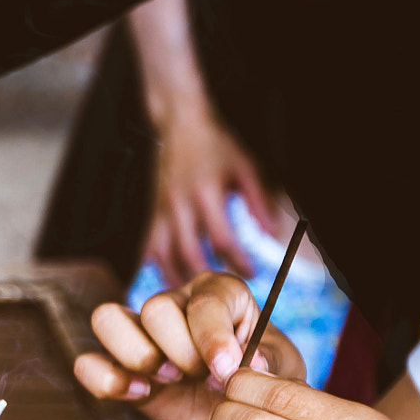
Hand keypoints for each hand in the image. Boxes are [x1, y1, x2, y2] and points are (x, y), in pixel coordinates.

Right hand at [73, 271, 302, 419]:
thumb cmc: (263, 386)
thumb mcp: (282, 374)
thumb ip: (270, 363)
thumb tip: (250, 362)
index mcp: (220, 294)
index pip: (204, 301)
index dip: (211, 337)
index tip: (225, 371)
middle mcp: (176, 304)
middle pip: (154, 308)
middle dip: (179, 352)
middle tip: (201, 378)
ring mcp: (141, 334)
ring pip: (108, 319)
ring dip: (137, 357)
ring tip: (167, 381)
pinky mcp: (119, 367)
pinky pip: (87, 363)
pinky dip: (105, 380)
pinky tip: (141, 395)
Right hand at [144, 105, 276, 282]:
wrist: (180, 124)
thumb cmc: (215, 144)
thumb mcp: (245, 165)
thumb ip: (259, 200)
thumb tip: (272, 233)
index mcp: (206, 191)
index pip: (222, 237)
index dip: (237, 259)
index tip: (252, 273)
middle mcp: (180, 204)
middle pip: (189, 252)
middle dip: (207, 275)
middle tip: (222, 290)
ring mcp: (160, 210)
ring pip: (163, 255)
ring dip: (177, 278)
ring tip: (192, 295)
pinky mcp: (150, 212)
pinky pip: (147, 248)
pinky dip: (155, 267)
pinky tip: (165, 280)